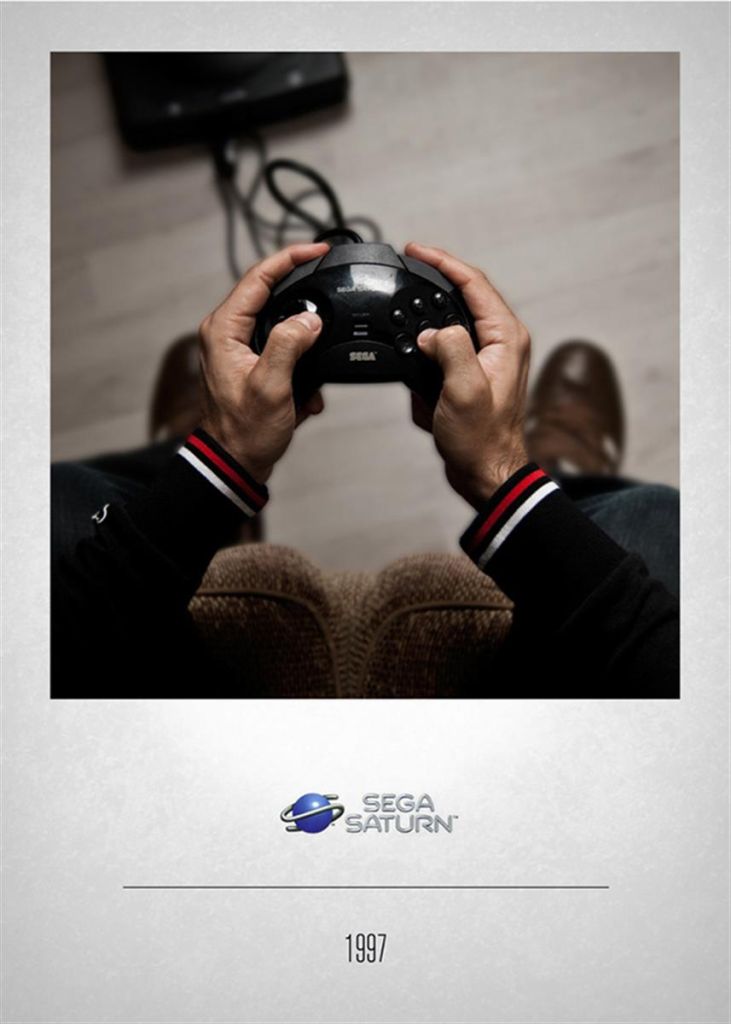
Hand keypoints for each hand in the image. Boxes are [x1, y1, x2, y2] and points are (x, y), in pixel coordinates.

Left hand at [198, 242, 329, 482]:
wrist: (236, 462)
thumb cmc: (245, 431)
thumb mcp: (271, 387)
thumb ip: (289, 345)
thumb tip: (310, 319)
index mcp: (223, 330)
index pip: (258, 278)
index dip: (289, 259)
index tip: (318, 251)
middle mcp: (226, 332)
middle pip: (268, 292)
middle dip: (302, 291)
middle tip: (329, 280)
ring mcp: (238, 347)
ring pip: (279, 320)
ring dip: (305, 335)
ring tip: (324, 344)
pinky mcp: (251, 362)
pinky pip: (282, 346)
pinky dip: (302, 361)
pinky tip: (310, 389)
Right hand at [405, 242, 529, 507]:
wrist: (486, 472)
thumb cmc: (482, 439)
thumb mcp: (464, 390)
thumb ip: (450, 348)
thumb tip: (430, 332)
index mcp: (505, 337)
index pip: (474, 283)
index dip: (443, 262)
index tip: (415, 250)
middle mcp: (501, 341)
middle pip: (465, 295)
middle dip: (433, 281)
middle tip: (405, 268)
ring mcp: (488, 357)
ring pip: (453, 320)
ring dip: (428, 315)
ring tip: (404, 306)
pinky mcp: (473, 373)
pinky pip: (447, 347)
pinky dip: (428, 346)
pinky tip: (412, 347)